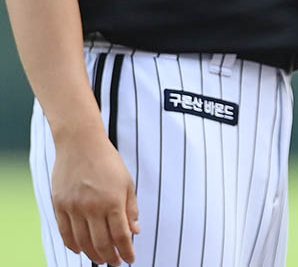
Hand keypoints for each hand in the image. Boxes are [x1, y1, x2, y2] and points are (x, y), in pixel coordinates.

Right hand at [51, 127, 138, 264]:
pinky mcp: (60, 205)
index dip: (126, 251)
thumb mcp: (127, 182)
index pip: (121, 235)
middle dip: (111, 257)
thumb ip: (131, 209)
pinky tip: (81, 250)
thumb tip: (135, 232)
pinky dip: (73, 245)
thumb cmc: (108, 161)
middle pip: (102, 243)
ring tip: (101, 259)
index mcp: (113, 201)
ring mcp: (74, 207)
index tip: (130, 259)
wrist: (81, 144)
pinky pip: (66, 232)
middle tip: (116, 263)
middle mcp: (93, 207)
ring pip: (83, 241)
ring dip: (93, 254)